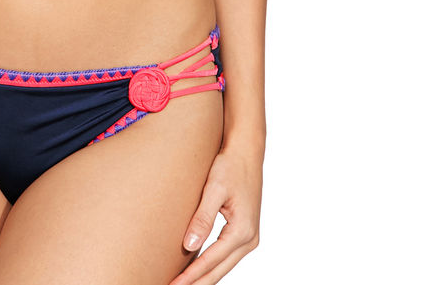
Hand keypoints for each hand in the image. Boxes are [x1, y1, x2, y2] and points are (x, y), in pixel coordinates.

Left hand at [168, 143, 262, 284]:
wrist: (246, 152)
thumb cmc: (230, 166)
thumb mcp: (213, 189)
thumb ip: (202, 218)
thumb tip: (189, 246)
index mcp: (242, 230)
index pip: (210, 261)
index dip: (190, 276)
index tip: (173, 284)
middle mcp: (250, 239)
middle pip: (218, 270)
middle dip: (196, 283)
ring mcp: (250, 238)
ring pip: (223, 266)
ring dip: (203, 277)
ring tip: (181, 283)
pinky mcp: (244, 233)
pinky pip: (226, 256)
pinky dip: (211, 265)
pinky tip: (195, 269)